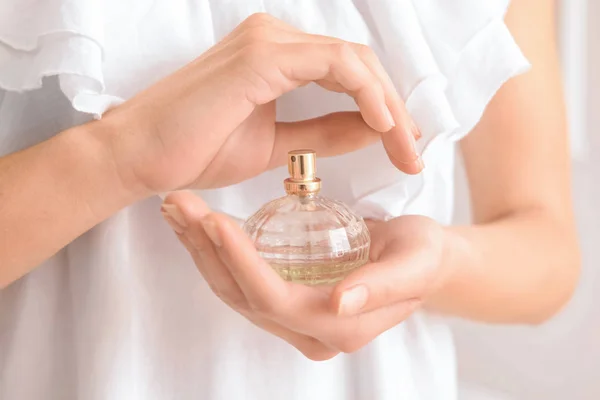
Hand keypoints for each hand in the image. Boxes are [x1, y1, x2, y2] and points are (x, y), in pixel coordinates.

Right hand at [96, 13, 421, 195]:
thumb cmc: (194, 150)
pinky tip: (381, 124)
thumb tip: (370, 131)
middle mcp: (275, 39)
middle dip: (393, 108)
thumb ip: (322, 133)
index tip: (402, 144)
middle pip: (359, 64)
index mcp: (276, 57)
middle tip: (412, 151)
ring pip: (354, 61)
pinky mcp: (262, 56)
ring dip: (387, 103)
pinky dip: (365, 92)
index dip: (382, 107)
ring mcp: (269, 42)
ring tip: (404, 144)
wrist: (140, 158)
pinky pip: (334, 65)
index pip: (347, 74)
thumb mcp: (275, 146)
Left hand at [161, 191, 450, 359]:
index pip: (273, 298)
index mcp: (338, 327)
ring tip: (176, 208)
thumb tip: (339, 304)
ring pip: (232, 289)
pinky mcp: (284, 300)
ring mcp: (293, 319)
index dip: (241, 262)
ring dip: (200, 249)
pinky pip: (239, 278)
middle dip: (205, 250)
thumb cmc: (422, 256)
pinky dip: (214, 249)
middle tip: (179, 205)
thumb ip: (381, 286)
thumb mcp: (414, 263)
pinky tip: (196, 221)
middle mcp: (308, 331)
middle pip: (241, 295)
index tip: (214, 220)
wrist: (420, 259)